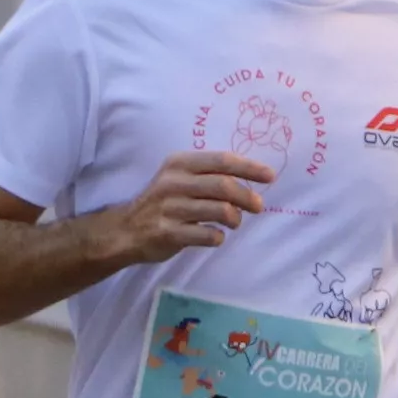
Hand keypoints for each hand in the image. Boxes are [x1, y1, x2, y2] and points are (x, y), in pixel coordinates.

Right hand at [99, 152, 272, 266]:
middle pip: (224, 186)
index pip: (222, 160)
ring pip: (220, 211)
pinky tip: (216, 236)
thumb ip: (209, 175)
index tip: (270, 176)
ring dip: (235, 219)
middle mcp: (174, 182)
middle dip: (248, 197)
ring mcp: (171, 208)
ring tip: (234, 222)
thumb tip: (253, 178)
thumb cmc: (164, 202)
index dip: (249, 168)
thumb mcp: (180, 178)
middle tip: (259, 206)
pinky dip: (219, 237)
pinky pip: (208, 235)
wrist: (127, 229)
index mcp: (179, 163)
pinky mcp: (170, 233)